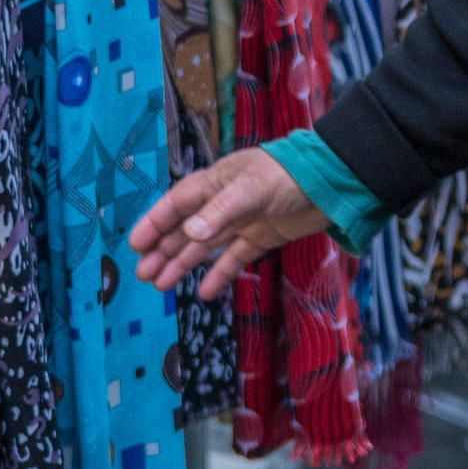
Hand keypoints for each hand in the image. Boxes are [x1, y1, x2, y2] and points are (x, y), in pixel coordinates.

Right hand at [128, 149, 322, 302]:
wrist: (332, 183)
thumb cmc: (289, 175)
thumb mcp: (252, 189)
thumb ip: (221, 212)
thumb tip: (190, 233)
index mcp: (216, 183)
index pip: (176, 204)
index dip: (155, 223)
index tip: (135, 245)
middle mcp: (224, 203)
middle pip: (185, 229)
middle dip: (162, 250)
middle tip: (142, 273)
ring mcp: (242, 221)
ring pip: (205, 246)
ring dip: (182, 264)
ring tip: (160, 285)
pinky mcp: (262, 237)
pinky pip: (234, 258)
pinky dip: (219, 274)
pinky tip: (204, 292)